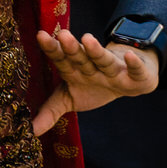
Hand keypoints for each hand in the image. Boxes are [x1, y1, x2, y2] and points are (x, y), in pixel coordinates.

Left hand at [32, 29, 160, 133]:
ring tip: (88, 39)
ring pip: (104, 60)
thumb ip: (49, 112)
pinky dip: (133, 64)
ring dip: (96, 51)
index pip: (60, 59)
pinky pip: (135, 70)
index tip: (40, 35)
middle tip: (62, 35)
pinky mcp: (136, 76)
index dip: (51, 49)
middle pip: (80, 57)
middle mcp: (92, 67)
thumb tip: (30, 132)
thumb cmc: (93, 88)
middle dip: (71, 48)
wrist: (129, 81)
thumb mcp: (69, 99)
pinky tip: (128, 55)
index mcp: (73, 71)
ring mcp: (114, 70)